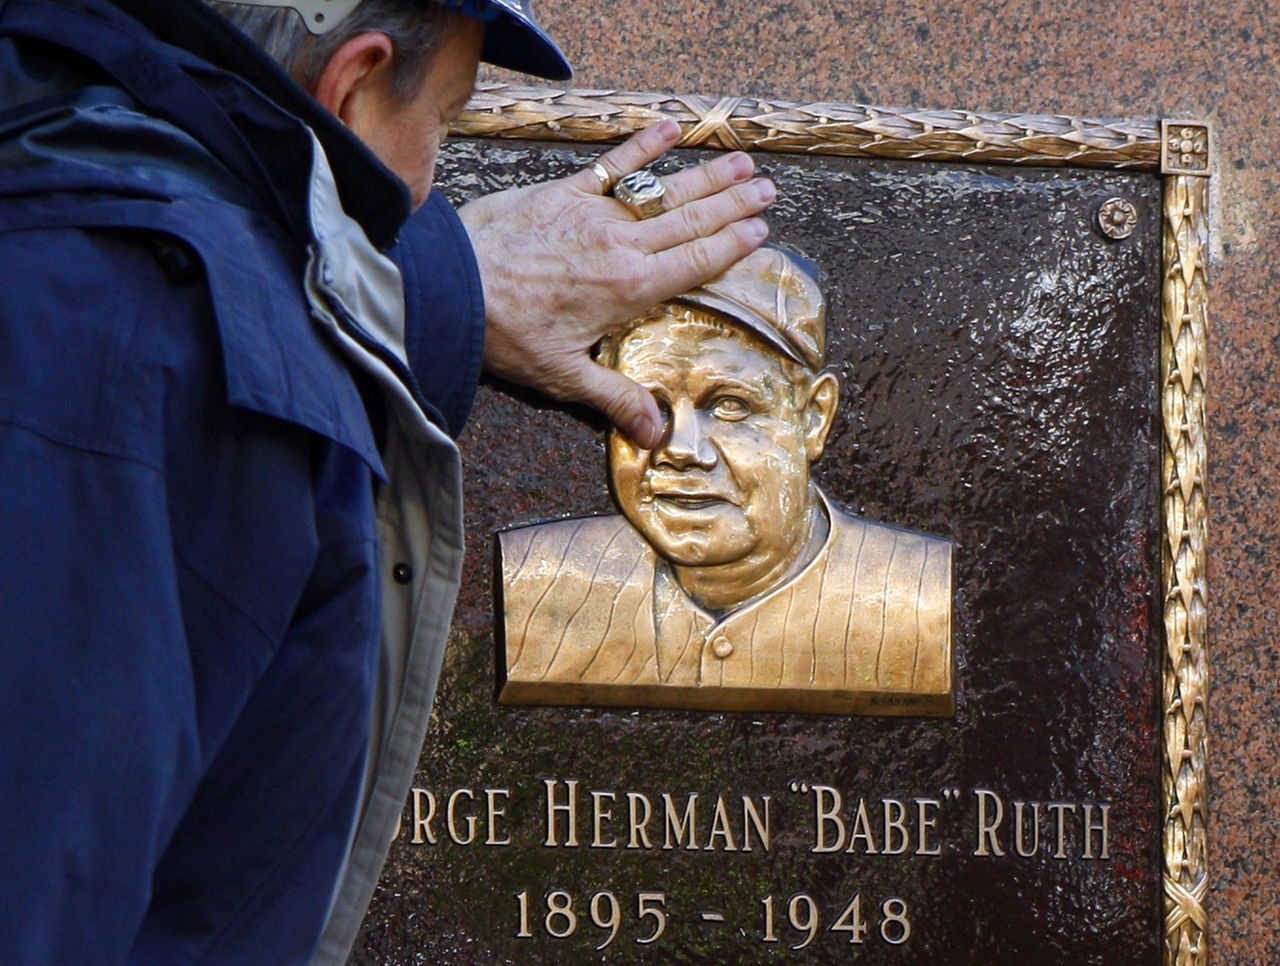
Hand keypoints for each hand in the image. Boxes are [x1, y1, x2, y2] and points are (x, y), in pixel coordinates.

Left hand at [458, 120, 773, 447]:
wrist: (452, 284)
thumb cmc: (505, 334)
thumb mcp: (564, 376)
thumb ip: (616, 399)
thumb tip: (658, 435)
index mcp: (629, 290)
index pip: (694, 263)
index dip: (730, 246)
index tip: (760, 231)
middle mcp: (621, 245)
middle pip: (690, 221)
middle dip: (733, 205)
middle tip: (768, 189)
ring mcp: (594, 212)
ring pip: (663, 191)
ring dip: (705, 176)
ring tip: (743, 161)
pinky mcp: (563, 191)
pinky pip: (612, 164)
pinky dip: (642, 146)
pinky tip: (670, 128)